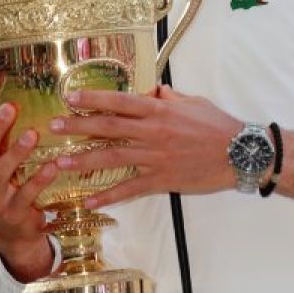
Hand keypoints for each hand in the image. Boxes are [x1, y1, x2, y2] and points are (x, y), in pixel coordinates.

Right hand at [0, 100, 58, 281]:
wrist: (12, 235)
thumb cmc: (1, 189)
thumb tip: (0, 100)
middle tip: (10, 108)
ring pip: (2, 172)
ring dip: (17, 152)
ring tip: (33, 134)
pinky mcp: (14, 214)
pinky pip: (26, 194)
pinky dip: (39, 180)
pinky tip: (52, 166)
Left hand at [49, 84, 242, 209]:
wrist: (240, 153)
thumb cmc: (218, 125)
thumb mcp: (193, 102)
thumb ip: (168, 97)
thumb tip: (151, 91)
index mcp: (160, 110)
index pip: (120, 101)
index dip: (93, 99)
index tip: (70, 98)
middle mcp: (153, 132)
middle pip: (109, 127)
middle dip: (78, 127)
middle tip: (53, 126)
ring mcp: (156, 157)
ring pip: (113, 157)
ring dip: (84, 160)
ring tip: (60, 164)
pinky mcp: (162, 180)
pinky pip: (130, 188)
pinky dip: (109, 195)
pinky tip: (90, 201)